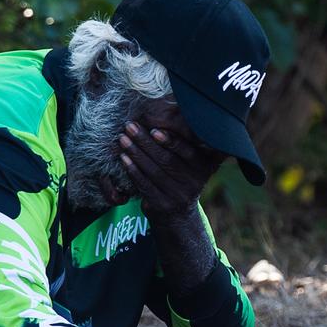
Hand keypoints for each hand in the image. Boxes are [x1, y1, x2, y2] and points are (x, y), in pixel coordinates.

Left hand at [117, 100, 224, 220]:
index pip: (187, 152)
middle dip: (145, 142)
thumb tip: (190, 112)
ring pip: (153, 171)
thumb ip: (196, 144)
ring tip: (122, 138)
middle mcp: (195, 182)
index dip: (171, 141)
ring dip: (135, 153)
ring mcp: (178, 196)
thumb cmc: (184, 178)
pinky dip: (132, 170)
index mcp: (205, 167)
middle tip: (130, 127)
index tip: (154, 129)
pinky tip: (123, 158)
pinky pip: (144, 184)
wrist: (178, 215)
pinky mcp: (162, 205)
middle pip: (167, 160)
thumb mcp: (198, 163)